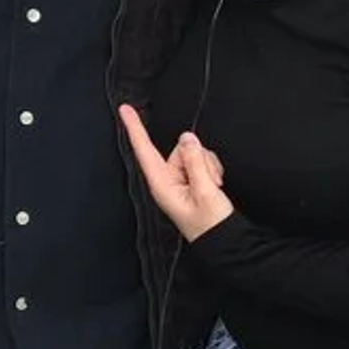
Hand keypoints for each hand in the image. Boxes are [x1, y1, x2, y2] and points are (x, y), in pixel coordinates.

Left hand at [119, 104, 233, 242]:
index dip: (135, 128)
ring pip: (194, 153)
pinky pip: (201, 161)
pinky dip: (211, 169)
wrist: (224, 239)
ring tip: (213, 187)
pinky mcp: (192, 180)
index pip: (145, 150)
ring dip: (207, 166)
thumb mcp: (205, 190)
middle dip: (199, 159)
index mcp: (162, 184)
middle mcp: (168, 180)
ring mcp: (180, 180)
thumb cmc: (210, 224)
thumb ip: (195, 162)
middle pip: (181, 149)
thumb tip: (187, 138)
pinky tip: (215, 184)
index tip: (124, 109)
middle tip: (211, 182)